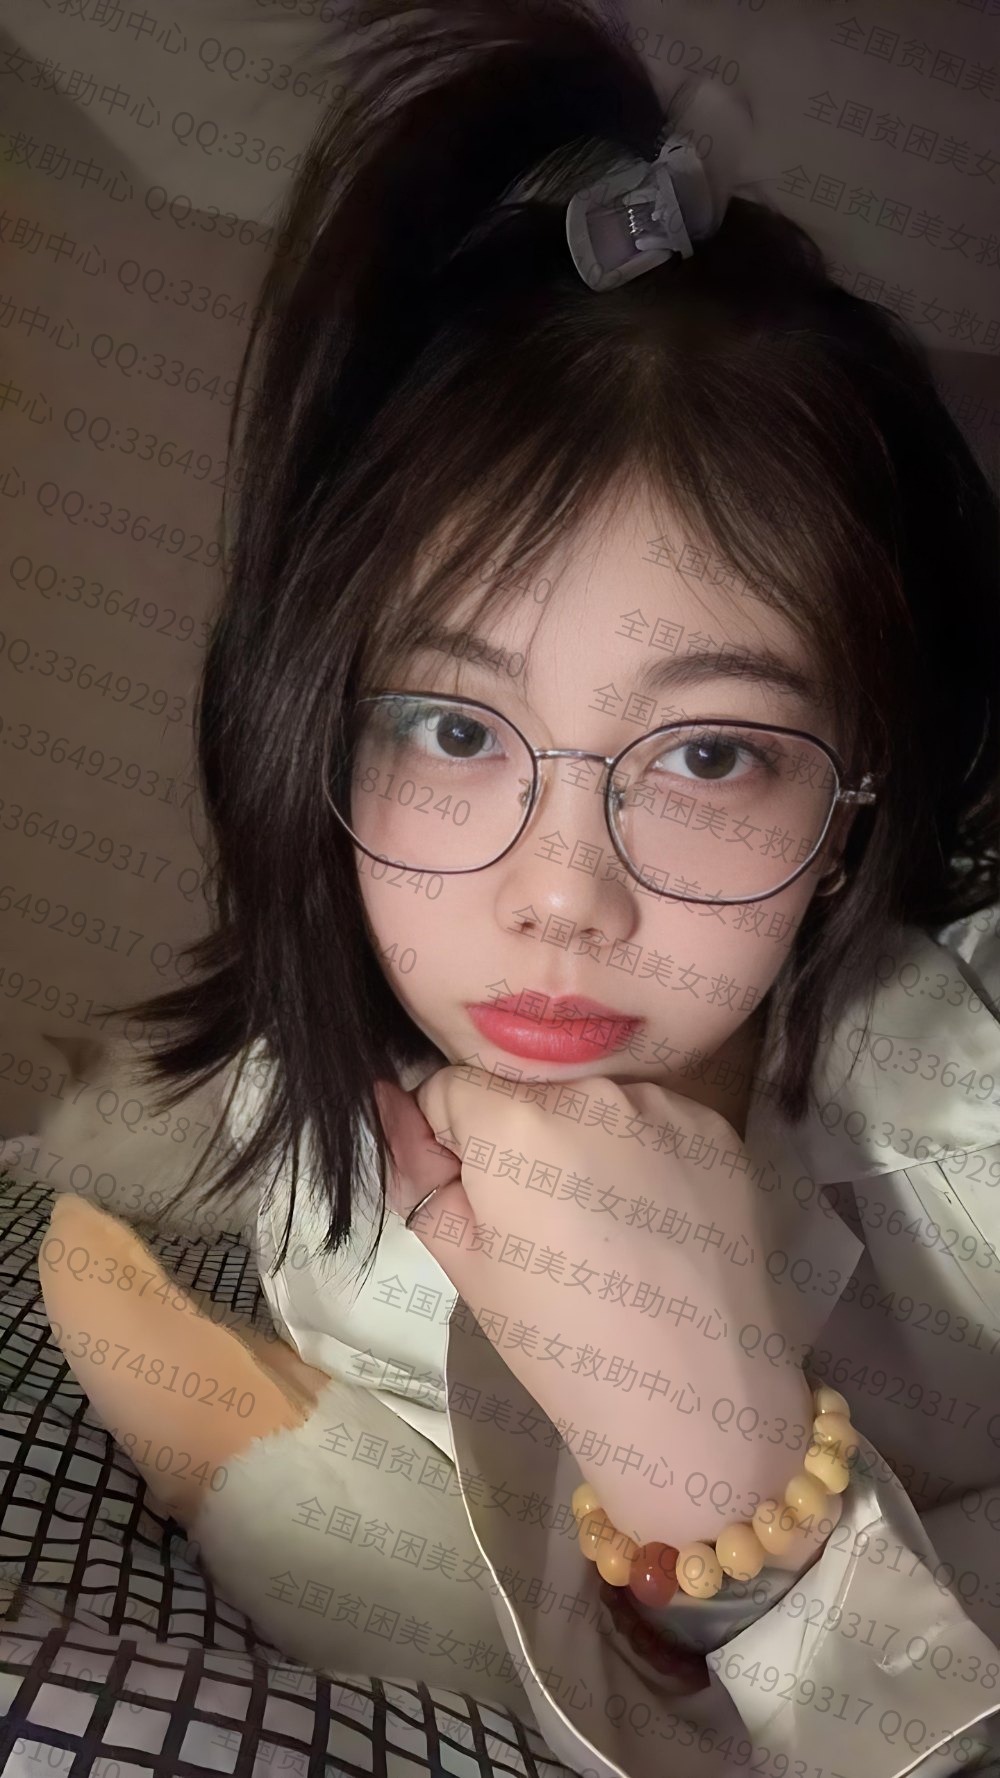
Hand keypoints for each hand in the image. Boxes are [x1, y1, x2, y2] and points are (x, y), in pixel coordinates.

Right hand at [379, 1064, 814, 1549]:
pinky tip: (657, 1226)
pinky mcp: (720, 1131)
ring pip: (594, 1104)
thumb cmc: (563, 1343)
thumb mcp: (465, 1263)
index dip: (453, 1146)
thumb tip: (386, 1096)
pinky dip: (647, 1158)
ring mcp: (668, 1106)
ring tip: (611, 1233)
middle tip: (549, 1233)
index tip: (485, 1210)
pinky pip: (656, 1123)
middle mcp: (595, 1089)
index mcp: (518, 1120)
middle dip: (522, 1143)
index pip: (451, 1087)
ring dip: (587, 1145)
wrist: (696, 1402)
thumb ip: (414, 1167)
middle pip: (528, 1092)